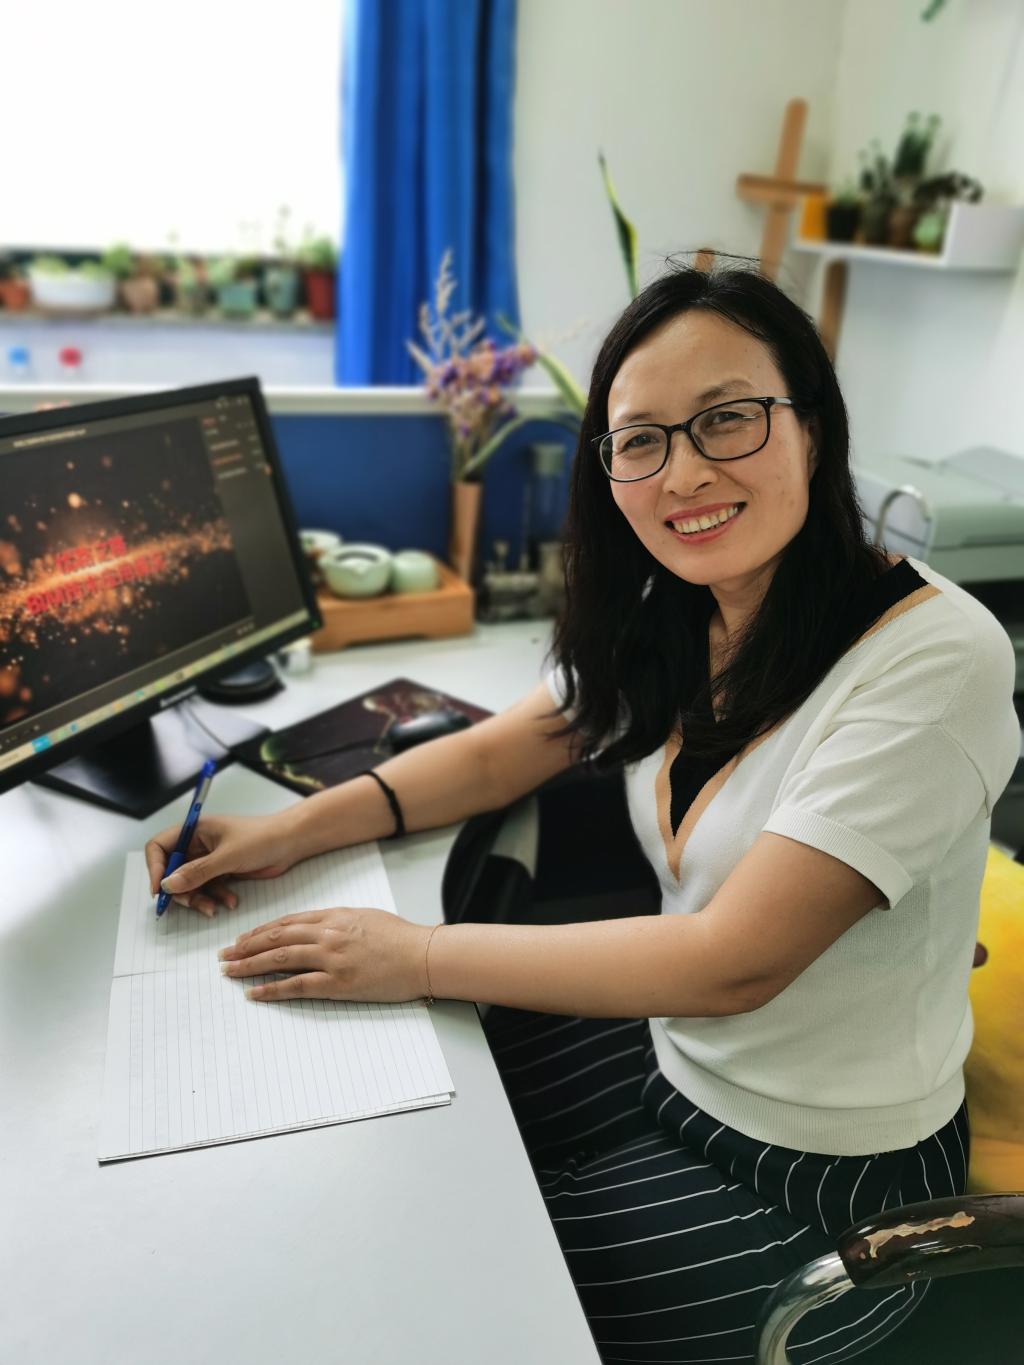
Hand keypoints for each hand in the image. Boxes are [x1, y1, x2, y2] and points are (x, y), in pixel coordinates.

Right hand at [144, 810, 302, 917]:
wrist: (291, 842)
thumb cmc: (261, 838)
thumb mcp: (227, 856)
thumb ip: (197, 872)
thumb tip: (167, 885)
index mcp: (194, 830)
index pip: (159, 847)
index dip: (155, 868)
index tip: (160, 890)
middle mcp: (198, 844)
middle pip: (173, 871)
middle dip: (181, 890)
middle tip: (193, 903)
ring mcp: (209, 859)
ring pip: (190, 884)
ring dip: (200, 898)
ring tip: (215, 907)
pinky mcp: (222, 871)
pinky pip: (208, 889)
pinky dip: (216, 897)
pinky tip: (231, 901)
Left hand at [218, 906, 432, 1002]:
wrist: (422, 955)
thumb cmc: (400, 937)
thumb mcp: (366, 917)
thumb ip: (338, 921)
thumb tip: (317, 927)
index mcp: (334, 917)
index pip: (287, 922)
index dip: (260, 930)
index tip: (242, 938)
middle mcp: (327, 934)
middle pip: (276, 938)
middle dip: (245, 946)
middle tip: (224, 954)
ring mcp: (331, 958)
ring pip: (279, 958)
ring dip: (249, 965)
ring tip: (229, 971)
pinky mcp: (338, 983)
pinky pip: (296, 986)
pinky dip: (272, 989)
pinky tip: (254, 992)